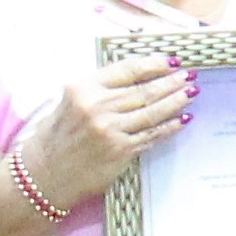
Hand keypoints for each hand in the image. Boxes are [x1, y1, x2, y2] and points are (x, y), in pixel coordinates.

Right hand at [10, 50, 190, 211]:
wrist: (44, 174)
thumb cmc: (58, 136)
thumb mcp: (71, 102)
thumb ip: (101, 89)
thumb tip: (140, 77)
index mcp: (83, 88)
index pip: (127, 69)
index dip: (153, 64)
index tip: (171, 61)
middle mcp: (96, 107)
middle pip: (144, 90)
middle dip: (171, 82)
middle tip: (189, 75)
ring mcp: (109, 130)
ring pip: (152, 111)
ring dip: (175, 101)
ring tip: (191, 92)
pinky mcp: (120, 151)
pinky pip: (151, 135)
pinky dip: (169, 126)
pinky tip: (182, 119)